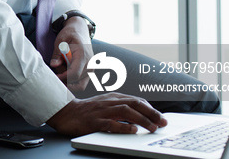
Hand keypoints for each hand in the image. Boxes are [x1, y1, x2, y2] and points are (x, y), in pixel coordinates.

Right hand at [46, 93, 167, 136]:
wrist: (66, 112)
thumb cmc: (87, 111)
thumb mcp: (106, 105)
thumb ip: (121, 107)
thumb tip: (141, 115)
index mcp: (113, 98)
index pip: (136, 100)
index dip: (151, 109)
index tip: (161, 118)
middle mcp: (109, 102)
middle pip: (134, 104)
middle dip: (152, 113)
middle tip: (163, 122)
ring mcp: (102, 111)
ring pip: (126, 112)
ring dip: (142, 120)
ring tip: (153, 128)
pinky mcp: (94, 121)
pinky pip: (111, 123)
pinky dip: (124, 126)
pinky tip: (133, 130)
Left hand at [49, 16, 92, 90]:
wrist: (80, 30)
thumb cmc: (70, 34)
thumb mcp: (60, 40)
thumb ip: (57, 54)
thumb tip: (53, 65)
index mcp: (83, 55)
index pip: (74, 74)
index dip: (63, 78)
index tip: (54, 76)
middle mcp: (90, 63)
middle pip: (76, 81)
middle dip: (65, 80)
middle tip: (57, 72)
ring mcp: (92, 68)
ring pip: (80, 84)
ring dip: (69, 81)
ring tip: (62, 69)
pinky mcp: (90, 71)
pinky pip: (82, 83)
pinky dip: (73, 81)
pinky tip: (65, 72)